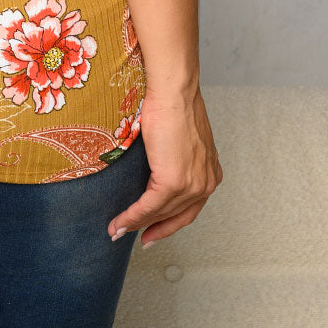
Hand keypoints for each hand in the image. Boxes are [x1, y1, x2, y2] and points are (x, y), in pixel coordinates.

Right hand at [107, 83, 221, 246]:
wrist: (174, 92)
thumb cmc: (175, 104)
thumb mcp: (181, 139)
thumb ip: (176, 158)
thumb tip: (158, 167)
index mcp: (210, 172)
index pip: (189, 208)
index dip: (169, 224)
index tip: (153, 233)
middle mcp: (206, 182)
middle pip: (175, 215)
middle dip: (152, 229)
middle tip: (132, 236)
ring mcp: (192, 184)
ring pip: (160, 213)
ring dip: (136, 224)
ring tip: (117, 230)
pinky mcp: (174, 181)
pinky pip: (149, 206)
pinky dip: (132, 217)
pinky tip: (119, 223)